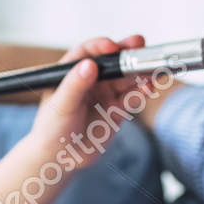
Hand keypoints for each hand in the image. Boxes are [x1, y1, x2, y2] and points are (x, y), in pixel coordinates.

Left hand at [28, 34, 156, 162]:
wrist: (60, 158)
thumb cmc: (51, 129)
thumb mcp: (61, 105)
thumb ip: (75, 85)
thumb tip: (89, 64)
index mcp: (72, 72)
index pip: (88, 52)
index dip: (101, 46)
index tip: (112, 46)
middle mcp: (91, 80)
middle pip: (112, 62)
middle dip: (127, 53)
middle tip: (140, 45)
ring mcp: (105, 94)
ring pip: (126, 78)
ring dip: (139, 73)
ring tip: (152, 69)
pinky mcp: (117, 110)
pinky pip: (132, 97)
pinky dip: (142, 92)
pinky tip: (149, 88)